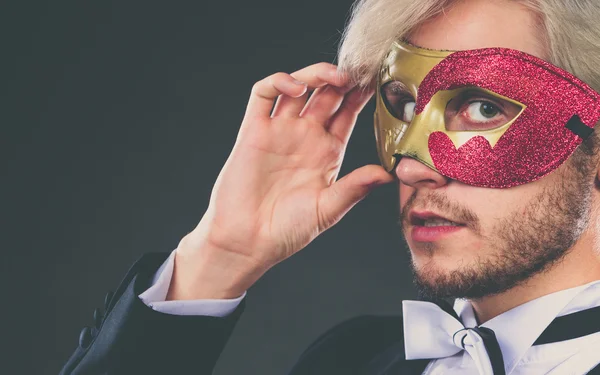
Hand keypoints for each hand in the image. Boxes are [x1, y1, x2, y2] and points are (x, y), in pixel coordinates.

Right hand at [168, 63, 393, 299]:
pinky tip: (295, 88)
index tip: (376, 81)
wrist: (247, 241)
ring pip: (298, 88)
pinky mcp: (253, 131)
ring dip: (315, 74)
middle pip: (326, 95)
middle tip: (358, 70)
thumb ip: (355, 187)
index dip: (360, 96)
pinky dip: (278, 83)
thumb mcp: (328, 209)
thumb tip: (388, 173)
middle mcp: (304, 137)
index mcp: (327, 152)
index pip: (347, 113)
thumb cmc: (287, 231)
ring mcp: (279, 131)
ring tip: (334, 76)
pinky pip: (263, 96)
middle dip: (342, 79)